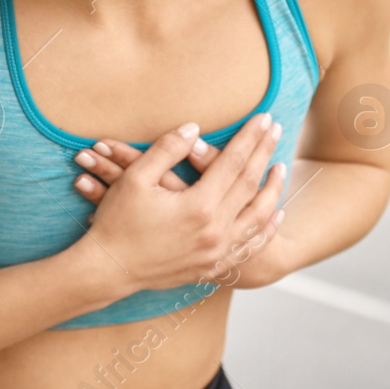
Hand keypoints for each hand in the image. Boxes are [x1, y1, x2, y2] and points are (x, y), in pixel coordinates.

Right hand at [76, 113, 287, 295]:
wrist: (108, 271)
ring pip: (257, 217)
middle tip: (277, 129)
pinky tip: (275, 215)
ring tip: (281, 168)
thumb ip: (168, 148)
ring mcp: (216, 252)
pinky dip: (266, 229)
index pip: (233, 161)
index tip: (264, 118)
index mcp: (198, 206)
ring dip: (273, 191)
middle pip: (249, 184)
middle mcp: (214, 231)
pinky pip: (249, 246)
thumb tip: (195, 129)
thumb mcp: (135, 178)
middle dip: (264, 153)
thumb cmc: (117, 222)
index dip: (249, 137)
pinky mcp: (211, 267)